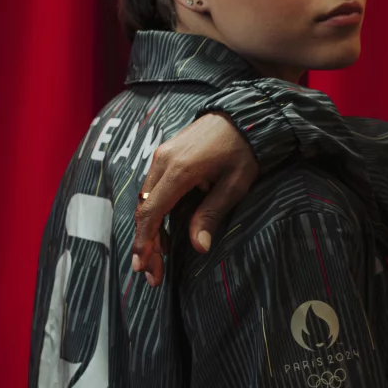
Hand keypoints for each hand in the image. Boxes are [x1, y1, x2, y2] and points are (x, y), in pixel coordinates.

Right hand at [132, 114, 258, 284]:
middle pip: (145, 208)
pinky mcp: (166, 153)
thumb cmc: (244, 150)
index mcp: (179, 170)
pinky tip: (164, 231)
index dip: (145, 241)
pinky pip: (153, 188)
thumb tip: (198, 246)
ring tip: (157, 258)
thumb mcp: (234, 185)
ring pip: (146, 199)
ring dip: (149, 229)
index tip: (142, 265)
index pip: (152, 212)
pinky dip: (155, 212)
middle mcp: (163, 161)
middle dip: (146, 243)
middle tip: (150, 273)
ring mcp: (162, 155)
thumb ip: (212, 214)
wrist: (245, 115)